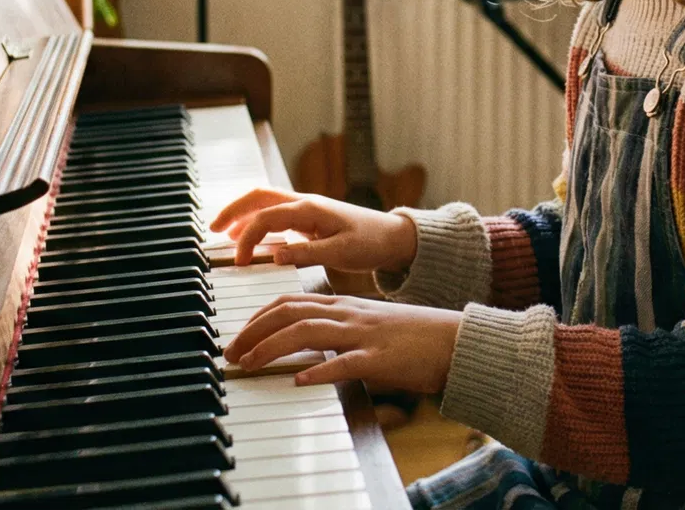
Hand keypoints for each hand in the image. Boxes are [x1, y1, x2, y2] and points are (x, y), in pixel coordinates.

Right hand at [209, 188, 418, 271]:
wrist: (393, 237)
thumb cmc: (371, 243)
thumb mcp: (341, 252)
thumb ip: (308, 253)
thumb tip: (275, 256)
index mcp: (310, 209)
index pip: (266, 217)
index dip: (247, 238)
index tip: (239, 262)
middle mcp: (304, 204)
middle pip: (258, 197)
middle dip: (233, 210)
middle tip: (213, 228)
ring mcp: (306, 210)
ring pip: (266, 203)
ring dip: (243, 214)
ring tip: (223, 233)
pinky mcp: (309, 219)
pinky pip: (277, 215)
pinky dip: (259, 223)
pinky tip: (253, 239)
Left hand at [224, 293, 461, 392]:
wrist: (453, 340)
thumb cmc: (410, 337)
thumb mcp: (368, 325)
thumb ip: (337, 330)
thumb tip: (304, 348)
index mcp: (344, 306)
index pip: (290, 302)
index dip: (258, 318)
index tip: (238, 335)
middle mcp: (349, 315)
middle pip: (290, 314)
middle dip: (254, 332)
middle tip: (231, 353)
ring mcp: (364, 335)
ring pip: (308, 333)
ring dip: (272, 348)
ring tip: (250, 364)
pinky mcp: (380, 359)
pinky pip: (345, 363)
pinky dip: (320, 370)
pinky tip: (299, 380)